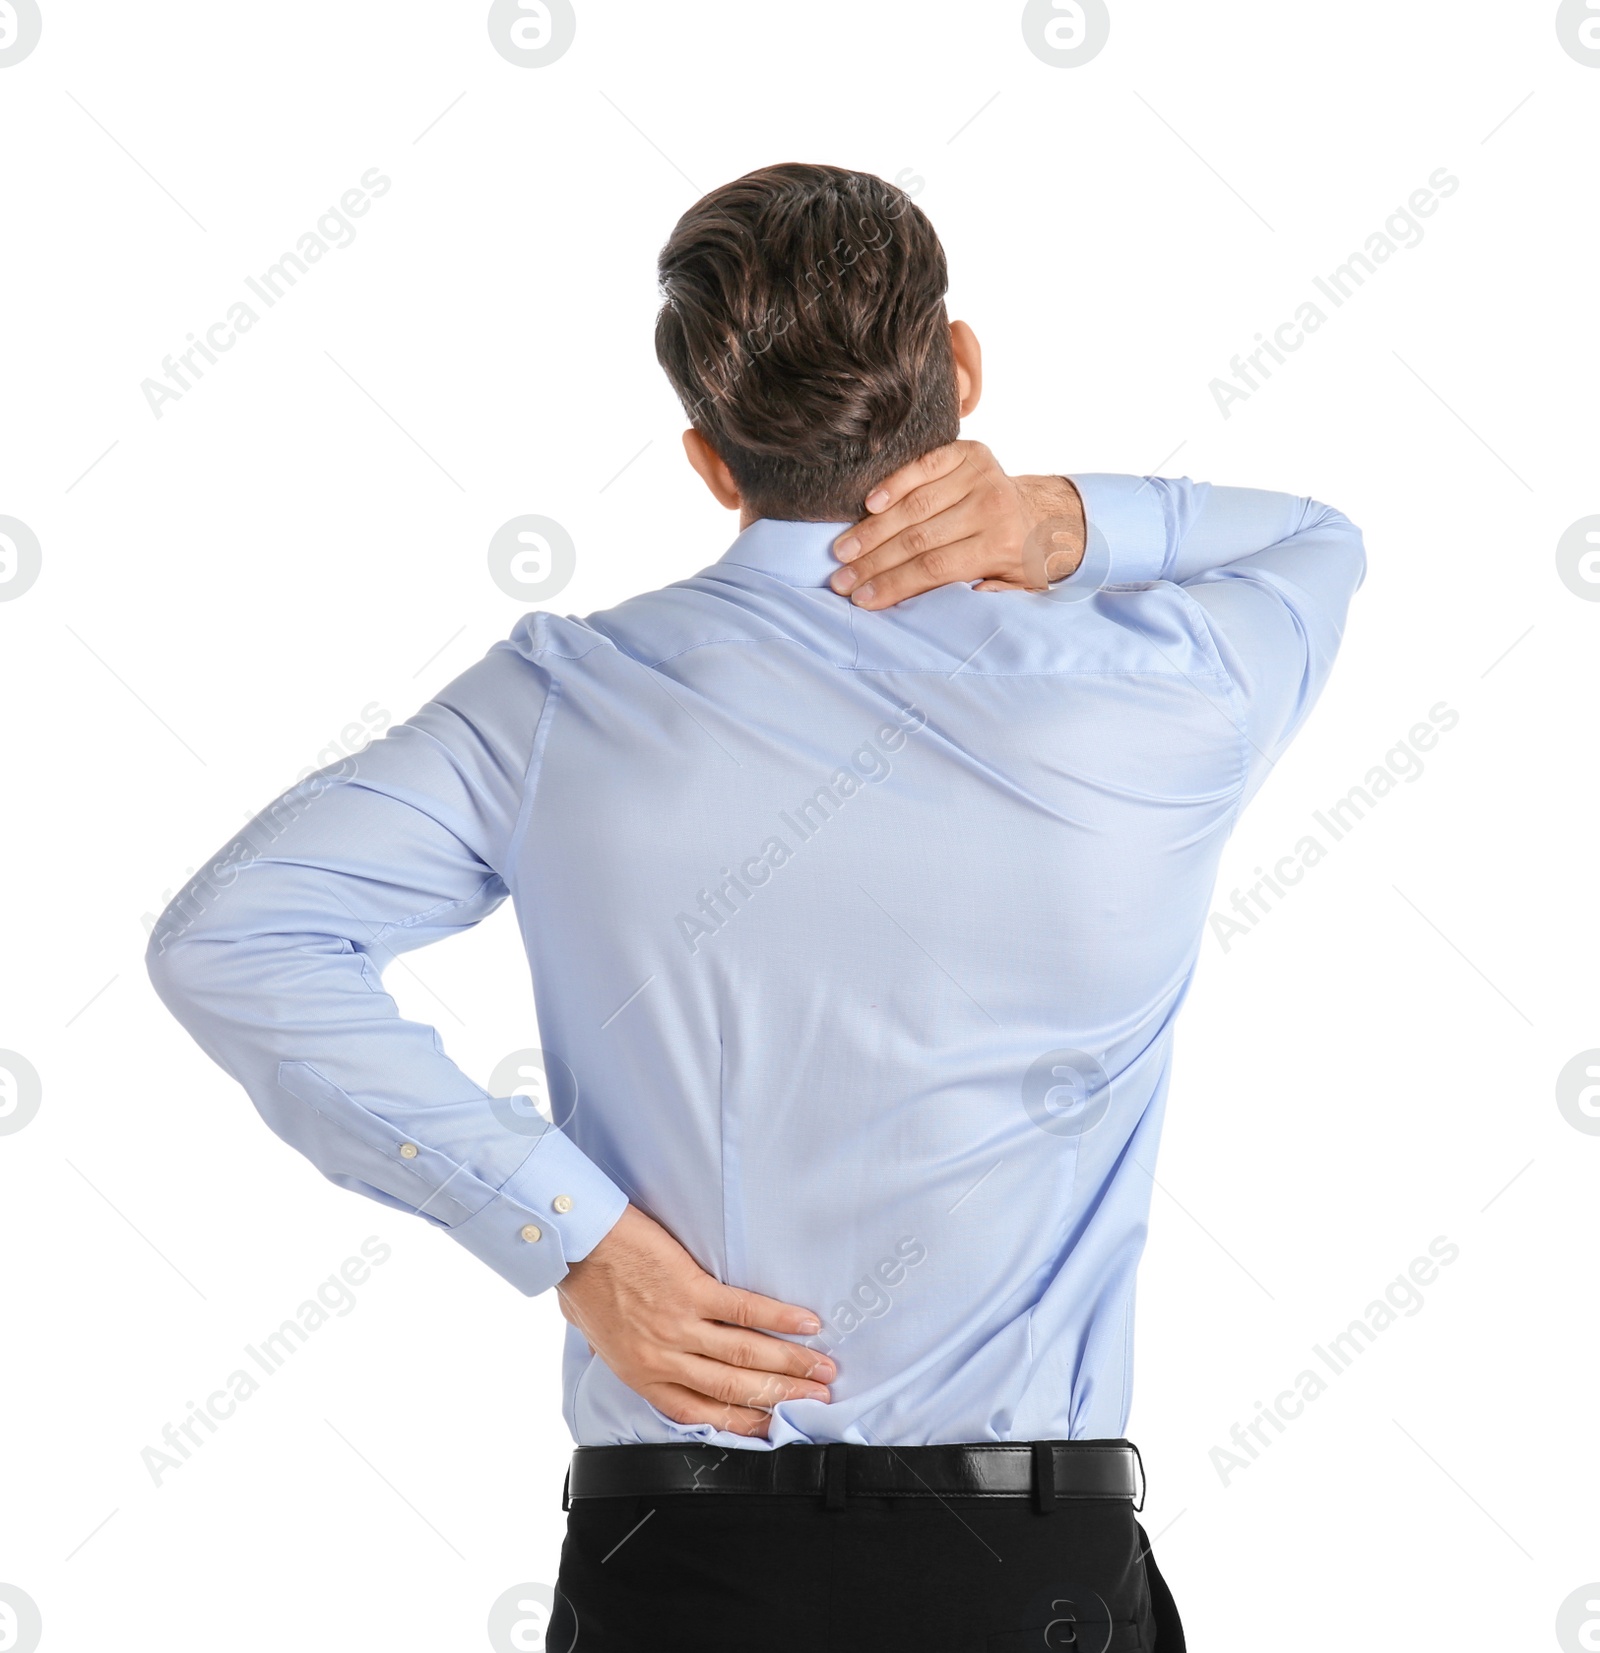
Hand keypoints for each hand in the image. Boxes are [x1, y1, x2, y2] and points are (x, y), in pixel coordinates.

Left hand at [555, 1203, 833, 1437]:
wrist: (576, 1240)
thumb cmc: (582, 1280)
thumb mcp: (595, 1335)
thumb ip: (624, 1352)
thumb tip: (643, 1352)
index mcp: (642, 1374)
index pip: (700, 1412)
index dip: (743, 1422)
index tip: (775, 1426)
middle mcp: (663, 1358)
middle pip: (735, 1387)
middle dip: (781, 1396)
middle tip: (817, 1398)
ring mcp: (679, 1326)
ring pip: (746, 1355)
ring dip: (790, 1364)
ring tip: (823, 1370)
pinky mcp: (690, 1290)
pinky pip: (744, 1310)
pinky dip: (779, 1319)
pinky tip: (806, 1325)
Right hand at [828, 441, 1084, 608]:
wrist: (1049, 514)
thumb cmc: (1024, 558)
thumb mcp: (1014, 586)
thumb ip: (977, 593)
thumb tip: (930, 600)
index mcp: (1001, 543)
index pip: (934, 567)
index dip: (894, 583)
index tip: (862, 599)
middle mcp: (991, 506)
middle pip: (918, 538)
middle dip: (874, 562)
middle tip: (841, 579)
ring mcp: (980, 475)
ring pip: (914, 506)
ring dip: (872, 530)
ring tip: (843, 550)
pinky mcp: (970, 454)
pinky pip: (923, 467)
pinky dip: (894, 484)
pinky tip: (869, 505)